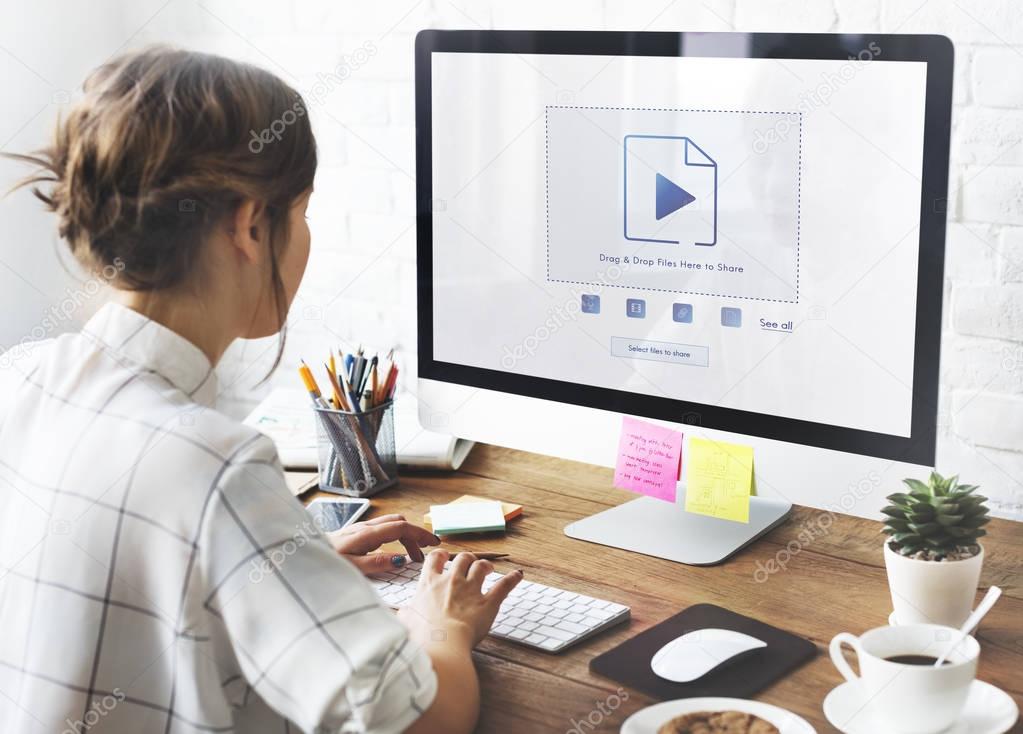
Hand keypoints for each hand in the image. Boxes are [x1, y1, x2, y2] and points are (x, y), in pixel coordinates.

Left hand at [327, 513, 439, 575]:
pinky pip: (382, 529)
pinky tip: (392, 551)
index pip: (401, 527)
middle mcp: (365, 527)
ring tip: (411, 555)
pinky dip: (394, 536)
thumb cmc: (326, 562)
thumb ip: (376, 563)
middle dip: (415, 535)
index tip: (433, 544)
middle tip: (424, 554)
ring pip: (390, 524)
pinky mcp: (355, 533)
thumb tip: (401, 559)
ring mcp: (360, 528)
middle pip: (399, 523)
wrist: (303, 554)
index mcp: (367, 534)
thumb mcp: (352, 568)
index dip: (420, 534)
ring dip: (405, 535)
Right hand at [398, 549, 523, 649]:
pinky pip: (503, 586)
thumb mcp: (406, 621)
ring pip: (481, 566)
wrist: (440, 644)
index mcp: (430, 584)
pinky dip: (512, 579)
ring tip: (488, 568)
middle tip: (469, 564)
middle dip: (467, 559)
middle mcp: (451, 581)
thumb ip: (406, 614)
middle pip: (462, 558)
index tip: (445, 557)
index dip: (442, 555)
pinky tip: (519, 575)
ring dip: (485, 565)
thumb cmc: (421, 635)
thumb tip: (402, 614)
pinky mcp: (488, 603)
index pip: (436, 558)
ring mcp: (471, 590)